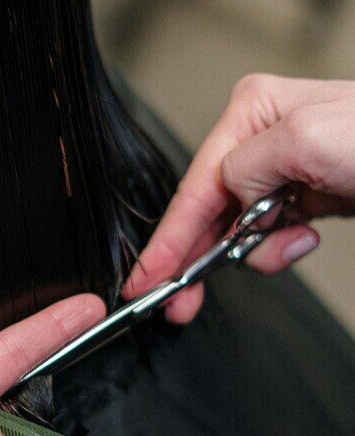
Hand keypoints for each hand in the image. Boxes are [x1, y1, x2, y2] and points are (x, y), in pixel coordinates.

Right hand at [124, 74, 354, 323]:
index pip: (195, 187)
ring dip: (251, 250)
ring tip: (284, 247)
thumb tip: (230, 195)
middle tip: (178, 301)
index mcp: (253, 113)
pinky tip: (297, 240)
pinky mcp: (305, 194)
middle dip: (195, 256)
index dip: (167, 240)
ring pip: (237, 226)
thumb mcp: (308, 139)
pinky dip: (276, 248)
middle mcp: (262, 138)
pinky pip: (268, 233)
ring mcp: (284, 168)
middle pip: (208, 210)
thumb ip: (247, 166)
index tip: (146, 279)